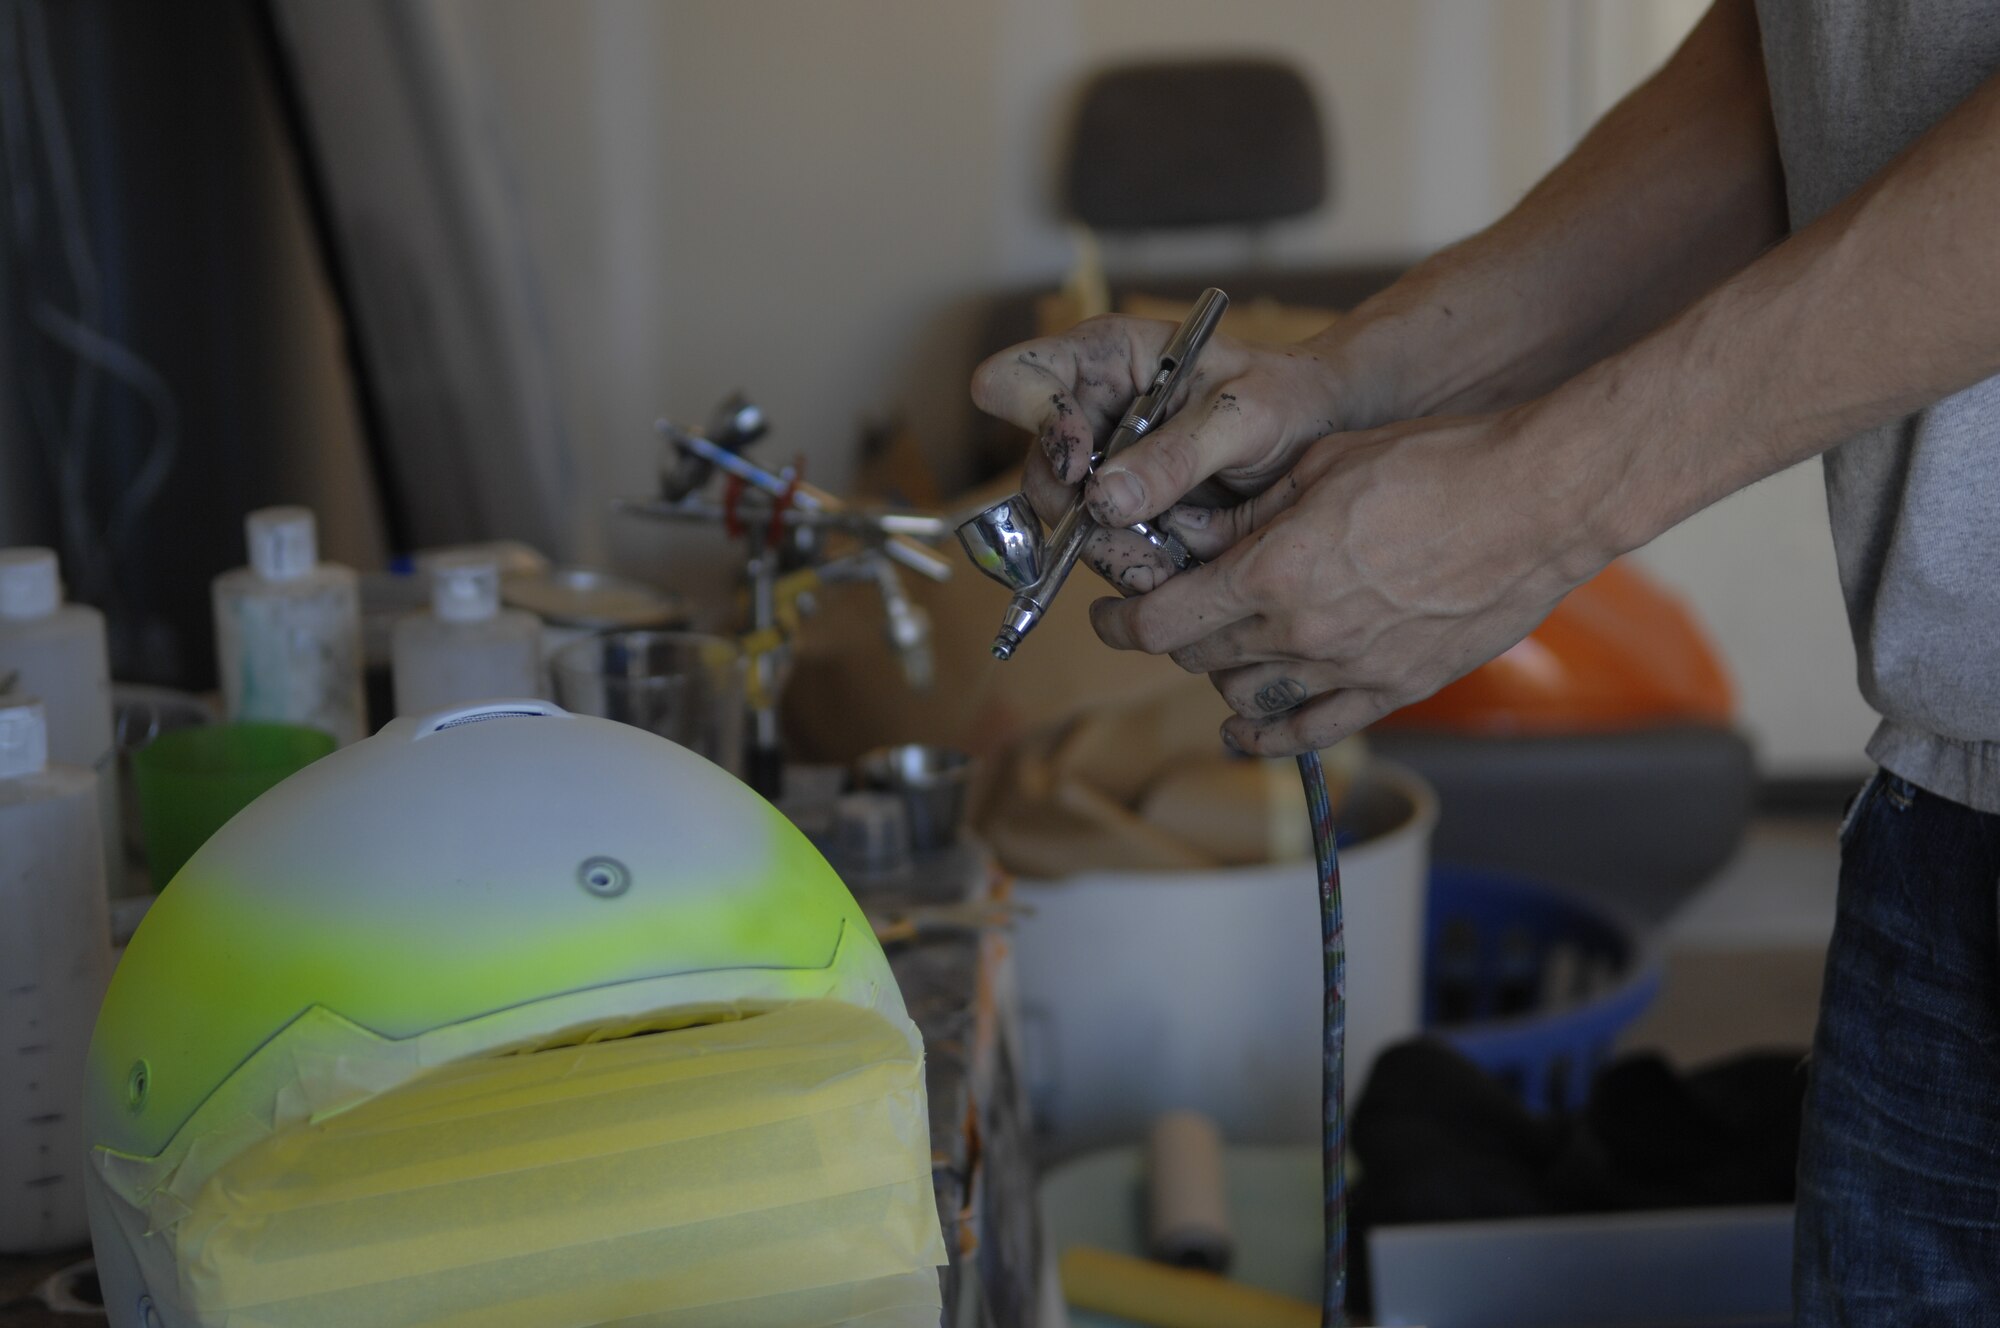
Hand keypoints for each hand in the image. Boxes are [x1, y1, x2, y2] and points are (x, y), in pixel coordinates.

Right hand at [969, 313, 1363, 592]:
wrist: (1324, 435)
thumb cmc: (1288, 397)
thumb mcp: (1242, 416)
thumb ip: (1176, 454)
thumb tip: (1104, 500)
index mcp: (1107, 359)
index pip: (1017, 379)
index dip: (1037, 424)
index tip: (1082, 465)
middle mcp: (1093, 411)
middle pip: (1039, 472)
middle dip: (1082, 518)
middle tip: (1138, 544)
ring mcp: (1105, 466)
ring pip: (1068, 525)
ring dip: (1113, 553)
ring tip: (1168, 562)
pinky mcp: (1125, 511)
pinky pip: (1104, 550)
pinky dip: (1134, 567)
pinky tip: (1173, 566)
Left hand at [1088, 408, 1615, 754]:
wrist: (1537, 500)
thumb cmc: (1434, 463)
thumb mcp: (1320, 463)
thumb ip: (1248, 509)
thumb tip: (1193, 532)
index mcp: (1271, 573)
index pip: (1162, 622)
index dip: (1121, 621)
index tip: (1107, 614)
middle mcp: (1301, 633)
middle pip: (1199, 658)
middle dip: (1171, 634)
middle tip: (1166, 611)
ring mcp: (1349, 670)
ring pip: (1247, 698)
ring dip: (1220, 676)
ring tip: (1214, 651)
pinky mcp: (1396, 689)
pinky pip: (1313, 730)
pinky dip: (1269, 735)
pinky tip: (1244, 728)